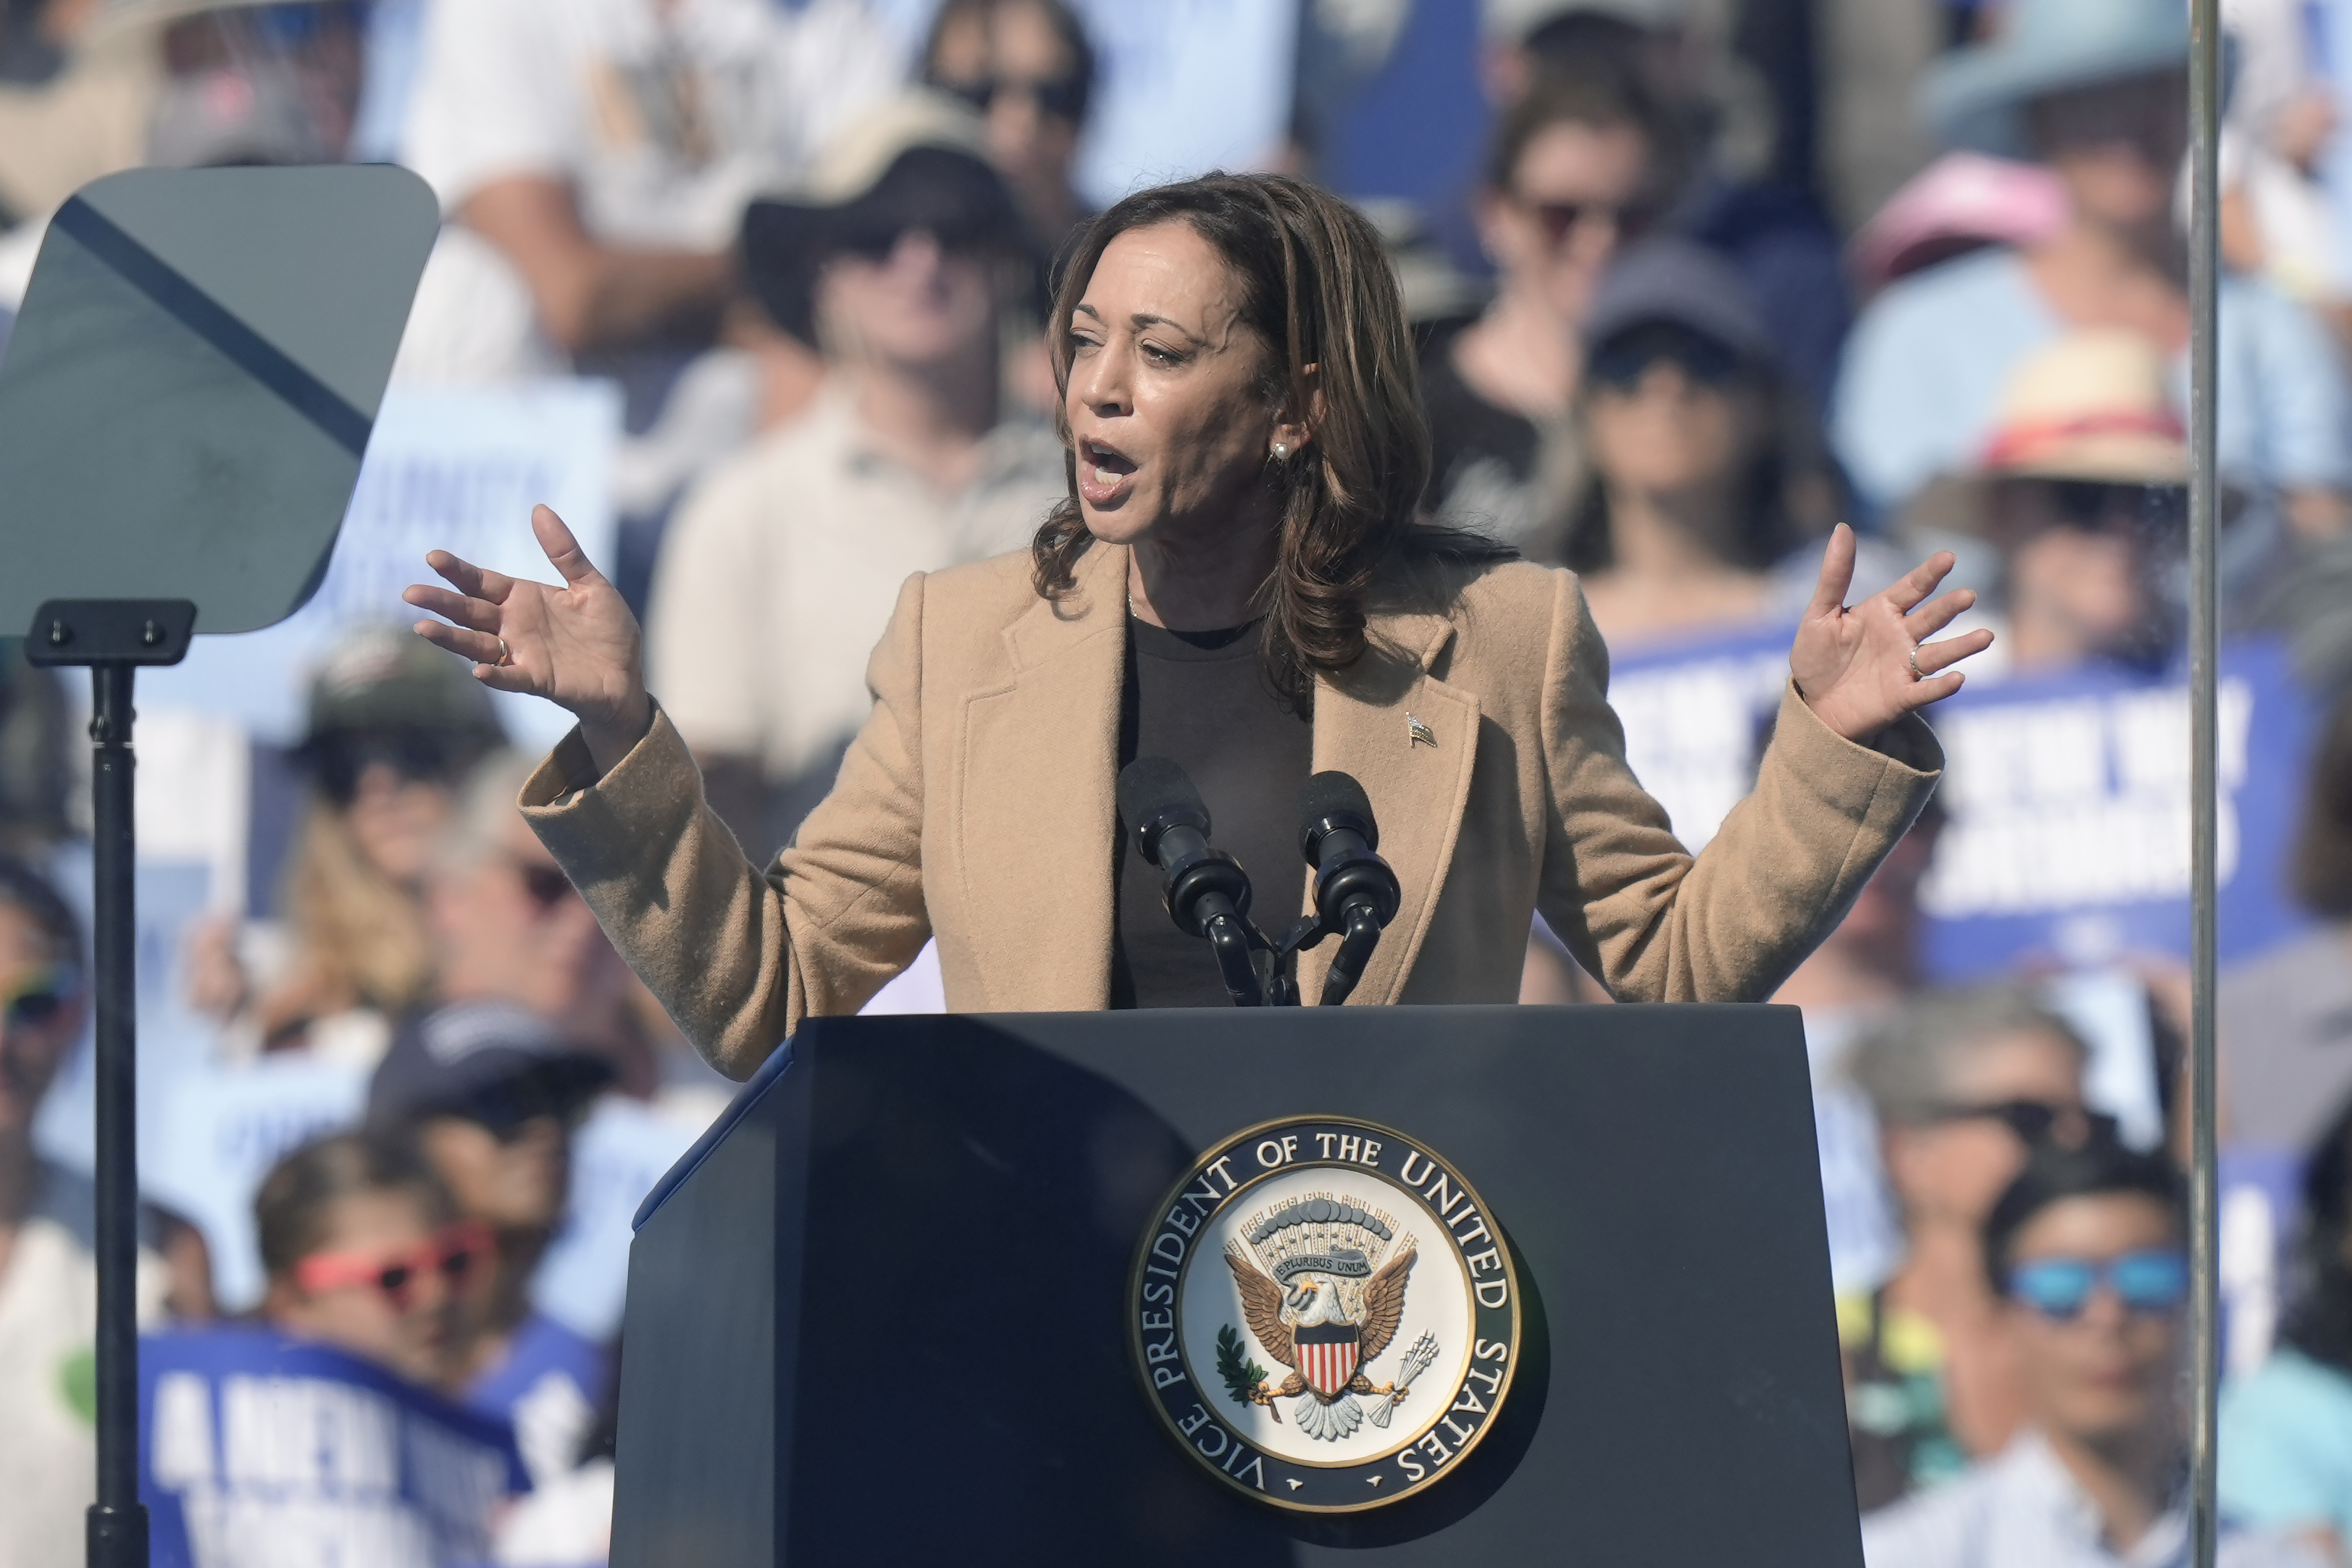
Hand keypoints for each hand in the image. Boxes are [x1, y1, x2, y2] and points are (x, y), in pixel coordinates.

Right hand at [403, 504, 652, 771]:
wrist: (627, 676)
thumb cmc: (608, 631)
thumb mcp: (591, 585)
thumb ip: (565, 552)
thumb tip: (539, 509)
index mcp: (524, 599)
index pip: (482, 582)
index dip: (458, 571)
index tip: (433, 557)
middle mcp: (515, 626)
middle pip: (470, 612)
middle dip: (441, 602)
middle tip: (411, 593)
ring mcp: (522, 654)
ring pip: (478, 645)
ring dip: (452, 638)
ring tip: (424, 628)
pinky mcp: (538, 680)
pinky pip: (511, 678)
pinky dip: (495, 675)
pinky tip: (479, 672)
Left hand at [1790, 524, 1993, 744]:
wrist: (1813, 703)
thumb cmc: (1817, 657)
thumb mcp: (1820, 614)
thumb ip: (1835, 575)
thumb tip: (1843, 527)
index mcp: (1883, 612)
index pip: (1912, 588)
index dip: (1929, 574)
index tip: (1948, 558)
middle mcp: (1901, 636)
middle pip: (1931, 618)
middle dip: (1949, 608)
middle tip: (1968, 596)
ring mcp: (1904, 667)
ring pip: (1938, 654)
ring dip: (1961, 646)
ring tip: (1986, 636)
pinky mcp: (1901, 697)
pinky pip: (1925, 691)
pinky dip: (1941, 686)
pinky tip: (1958, 678)